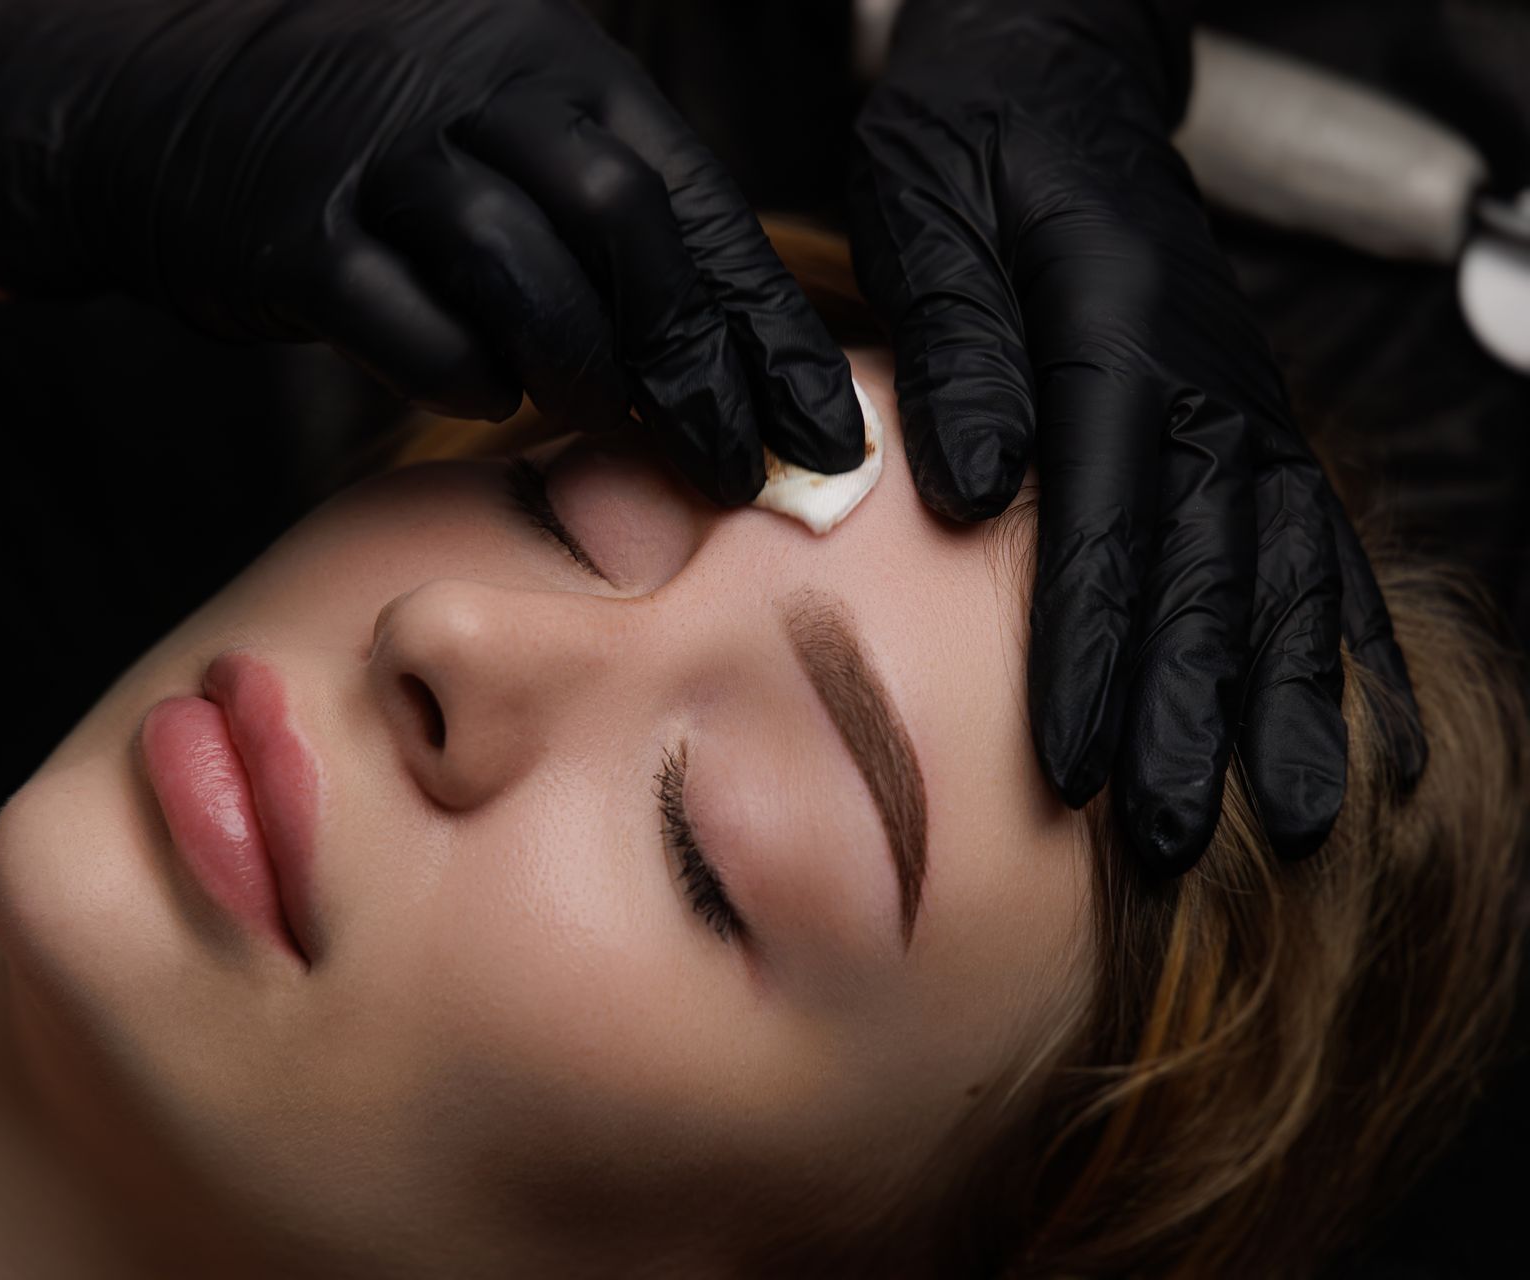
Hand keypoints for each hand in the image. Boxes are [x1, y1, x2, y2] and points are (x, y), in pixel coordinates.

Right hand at [0, 0, 862, 504]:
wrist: (164, 103)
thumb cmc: (368, 150)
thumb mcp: (496, 138)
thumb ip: (598, 223)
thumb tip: (726, 359)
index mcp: (552, 65)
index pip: (693, 201)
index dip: (766, 324)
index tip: (823, 429)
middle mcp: (475, 89)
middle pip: (622, 222)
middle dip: (694, 359)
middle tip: (734, 461)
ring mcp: (382, 155)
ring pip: (522, 266)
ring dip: (585, 371)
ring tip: (616, 434)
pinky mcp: (300, 231)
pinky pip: (411, 323)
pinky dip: (466, 378)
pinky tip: (486, 393)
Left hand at [850, 0, 1425, 872]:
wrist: (1049, 77)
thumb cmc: (969, 149)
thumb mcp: (933, 216)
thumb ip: (958, 349)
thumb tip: (974, 488)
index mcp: (1115, 331)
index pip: (1105, 519)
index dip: (1094, 652)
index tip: (1072, 767)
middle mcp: (1202, 380)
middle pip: (1208, 569)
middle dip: (1194, 712)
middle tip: (1176, 841)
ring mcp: (1244, 404)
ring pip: (1282, 571)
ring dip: (1288, 701)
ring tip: (1302, 823)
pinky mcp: (1253, 421)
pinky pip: (1319, 542)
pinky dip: (1352, 642)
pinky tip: (1380, 737)